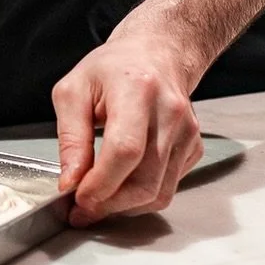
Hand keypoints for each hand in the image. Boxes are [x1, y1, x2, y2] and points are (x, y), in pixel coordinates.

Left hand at [52, 30, 203, 225]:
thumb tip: (70, 181)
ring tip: (98, 200)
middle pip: (145, 179)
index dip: (101, 183)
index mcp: (137, 88)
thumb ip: (70, 137)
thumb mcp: (74, 91)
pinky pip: (168, 187)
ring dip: (125, 206)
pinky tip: (121, 185)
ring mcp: (188, 132)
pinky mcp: (194, 148)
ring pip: (159, 192)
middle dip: (110, 203)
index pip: (125, 150)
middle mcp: (170, 112)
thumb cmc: (110, 70)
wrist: (154, 55)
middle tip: (83, 210)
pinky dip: (141, 196)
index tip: (77, 198)